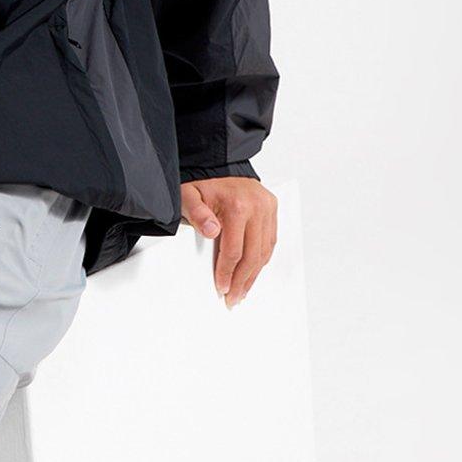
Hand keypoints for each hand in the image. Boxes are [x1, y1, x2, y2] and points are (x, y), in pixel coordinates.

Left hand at [179, 178, 277, 307]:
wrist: (218, 164)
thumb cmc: (202, 184)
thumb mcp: (189, 196)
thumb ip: (197, 214)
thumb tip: (212, 232)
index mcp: (238, 206)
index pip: (235, 250)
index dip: (227, 273)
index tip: (221, 288)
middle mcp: (257, 207)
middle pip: (253, 255)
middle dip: (242, 281)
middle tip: (233, 298)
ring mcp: (267, 207)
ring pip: (265, 250)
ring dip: (254, 274)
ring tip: (243, 291)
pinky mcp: (272, 208)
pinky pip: (270, 241)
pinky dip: (262, 259)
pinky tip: (253, 272)